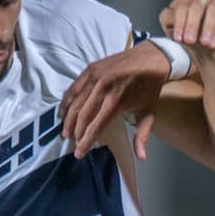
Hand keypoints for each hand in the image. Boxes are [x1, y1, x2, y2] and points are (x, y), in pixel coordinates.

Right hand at [61, 40, 170, 160]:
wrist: (151, 58)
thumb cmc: (149, 88)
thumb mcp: (148, 113)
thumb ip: (141, 136)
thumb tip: (141, 157)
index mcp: (116, 102)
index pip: (95, 126)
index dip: (85, 141)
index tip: (79, 153)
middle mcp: (102, 89)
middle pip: (82, 115)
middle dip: (76, 131)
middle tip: (71, 142)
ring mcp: (95, 77)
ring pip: (75, 102)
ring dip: (68, 118)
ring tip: (65, 131)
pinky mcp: (90, 69)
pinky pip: (74, 87)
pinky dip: (67, 101)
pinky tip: (63, 111)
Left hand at [160, 0, 214, 53]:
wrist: (203, 50)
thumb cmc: (185, 36)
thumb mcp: (172, 29)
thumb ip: (168, 20)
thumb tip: (173, 19)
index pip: (182, 4)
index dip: (179, 22)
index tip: (178, 39)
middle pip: (197, 5)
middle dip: (192, 24)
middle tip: (189, 40)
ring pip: (212, 9)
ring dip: (208, 26)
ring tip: (204, 43)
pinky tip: (212, 45)